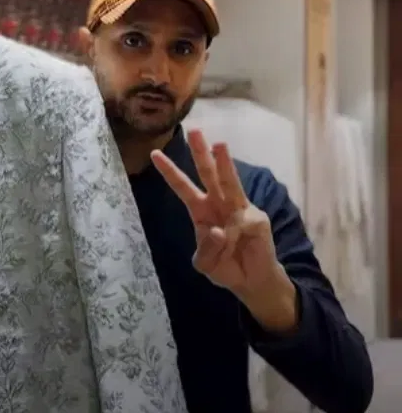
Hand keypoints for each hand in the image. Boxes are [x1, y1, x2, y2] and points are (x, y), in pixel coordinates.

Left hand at [150, 129, 283, 295]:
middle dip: (201, 153)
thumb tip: (217, 230)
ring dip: (225, 164)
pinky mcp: (256, 218)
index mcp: (201, 210)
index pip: (183, 187)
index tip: (155, 153)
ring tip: (219, 145)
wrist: (250, 281)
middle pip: (208, 174)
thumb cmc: (225, 266)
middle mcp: (219, 204)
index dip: (170, 171)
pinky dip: (230, 237)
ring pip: (230, 182)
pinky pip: (237, 224)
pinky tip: (232, 245)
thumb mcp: (205, 263)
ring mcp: (239, 208)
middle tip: (193, 131)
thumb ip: (206, 250)